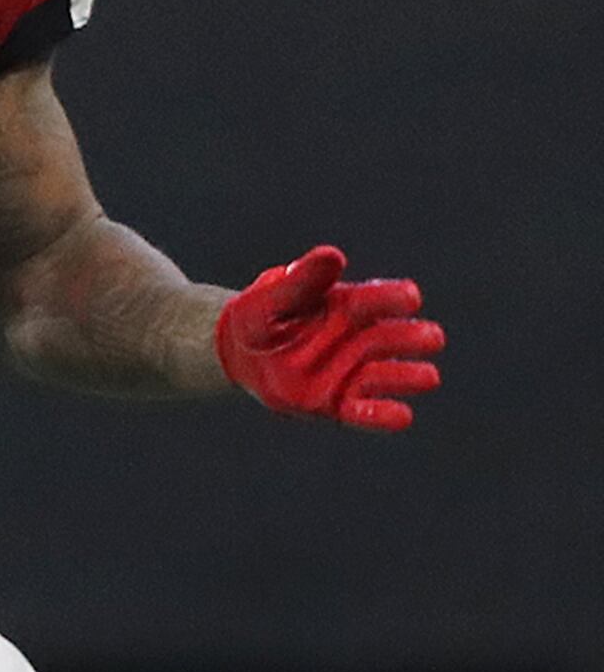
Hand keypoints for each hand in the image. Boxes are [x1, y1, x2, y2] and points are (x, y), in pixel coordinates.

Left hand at [216, 245, 443, 430]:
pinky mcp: (338, 404)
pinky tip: (401, 415)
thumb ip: (302, 280)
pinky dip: (383, 416)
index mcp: (350, 306)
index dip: (395, 298)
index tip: (410, 298)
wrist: (240, 353)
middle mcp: (361, 339)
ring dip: (408, 377)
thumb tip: (332, 255)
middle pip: (396, 338)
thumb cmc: (262, 316)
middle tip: (431, 338)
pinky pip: (366, 414)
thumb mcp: (273, 296)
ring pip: (391, 376)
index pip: (380, 299)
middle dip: (414, 338)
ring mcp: (353, 373)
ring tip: (428, 377)